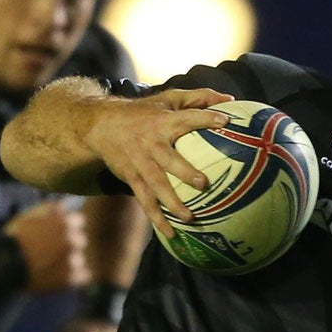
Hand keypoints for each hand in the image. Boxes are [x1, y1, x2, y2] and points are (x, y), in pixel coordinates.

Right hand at [5, 200, 89, 292]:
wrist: (6, 264)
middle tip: (52, 252)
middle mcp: (72, 240)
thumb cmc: (14, 238)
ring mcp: (72, 260)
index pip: (79, 221)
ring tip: (51, 266)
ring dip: (71, 261)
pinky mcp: (70, 278)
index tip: (59, 233)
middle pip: (80, 241)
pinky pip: (83, 276)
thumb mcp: (28, 218)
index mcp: (64, 223)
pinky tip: (61, 276)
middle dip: (69, 245)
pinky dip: (76, 276)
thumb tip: (63, 206)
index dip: (69, 227)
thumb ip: (47, 210)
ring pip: (80, 259)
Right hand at [88, 88, 233, 241]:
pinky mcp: (133, 179)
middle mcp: (151, 144)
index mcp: (163, 122)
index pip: (187, 118)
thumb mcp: (167, 99)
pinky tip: (171, 233)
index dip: (205, 119)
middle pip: (169, 159)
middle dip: (184, 172)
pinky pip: (145, 201)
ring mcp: (141, 164)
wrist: (102, 127)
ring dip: (171, 202)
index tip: (225, 122)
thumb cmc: (142, 112)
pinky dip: (157, 218)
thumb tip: (229, 99)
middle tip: (202, 183)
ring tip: (189, 216)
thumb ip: (198, 98)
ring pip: (156, 185)